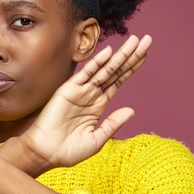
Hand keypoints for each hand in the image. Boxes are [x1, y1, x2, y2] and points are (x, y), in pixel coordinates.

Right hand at [19, 34, 151, 169]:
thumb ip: (113, 123)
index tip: (146, 54)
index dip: (132, 67)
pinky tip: (109, 52)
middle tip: (147, 40)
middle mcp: (91, 94)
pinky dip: (97, 63)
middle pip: (116, 71)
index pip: (119, 81)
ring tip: (134, 40)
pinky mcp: (68, 91)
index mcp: (99, 105)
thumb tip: (132, 110)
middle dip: (131, 55)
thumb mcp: (97, 139)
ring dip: (120, 55)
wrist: (46, 154)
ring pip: (104, 69)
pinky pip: (85, 74)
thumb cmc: (69, 150)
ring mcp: (80, 91)